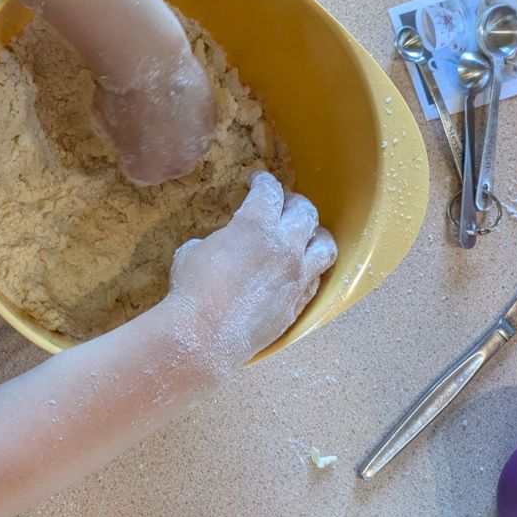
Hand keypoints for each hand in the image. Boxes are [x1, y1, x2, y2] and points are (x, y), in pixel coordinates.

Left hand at [94, 43, 216, 185]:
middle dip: (161, 146)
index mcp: (146, 173)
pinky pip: (201, 122)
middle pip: (170, 161)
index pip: (140, 169)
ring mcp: (200, 143)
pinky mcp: (214, 117)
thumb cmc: (118, 95)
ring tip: (167, 106)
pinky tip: (179, 94)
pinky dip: (192, 112)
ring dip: (181, 131)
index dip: (133, 152)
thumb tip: (127, 132)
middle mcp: (178, 165)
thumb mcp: (104, 124)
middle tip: (150, 120)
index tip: (129, 133)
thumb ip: (121, 138)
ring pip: (190, 143)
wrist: (150, 63)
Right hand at [167, 172, 336, 371]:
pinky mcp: (298, 303)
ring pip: (325, 246)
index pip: (270, 191)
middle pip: (305, 212)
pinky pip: (315, 279)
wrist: (205, 336)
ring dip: (316, 235)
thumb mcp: (193, 251)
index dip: (264, 182)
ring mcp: (297, 276)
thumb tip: (221, 247)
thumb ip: (218, 241)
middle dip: (294, 203)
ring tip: (307, 235)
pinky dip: (310, 270)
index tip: (259, 181)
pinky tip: (300, 270)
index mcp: (256, 224)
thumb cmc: (192, 289)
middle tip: (283, 205)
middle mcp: (285, 246)